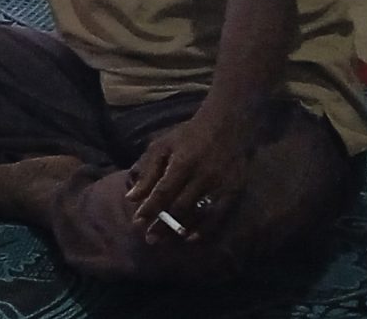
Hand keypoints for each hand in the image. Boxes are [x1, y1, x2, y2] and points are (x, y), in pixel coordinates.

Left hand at [126, 108, 255, 242]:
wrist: (229, 126)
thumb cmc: (189, 135)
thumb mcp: (163, 146)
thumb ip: (148, 171)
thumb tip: (132, 197)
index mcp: (183, 163)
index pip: (163, 192)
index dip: (150, 209)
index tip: (137, 223)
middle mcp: (203, 177)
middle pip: (180, 207)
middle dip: (162, 224)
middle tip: (149, 239)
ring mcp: (220, 186)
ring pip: (198, 214)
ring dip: (181, 229)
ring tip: (166, 241)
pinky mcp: (234, 191)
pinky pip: (218, 215)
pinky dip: (205, 229)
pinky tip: (192, 237)